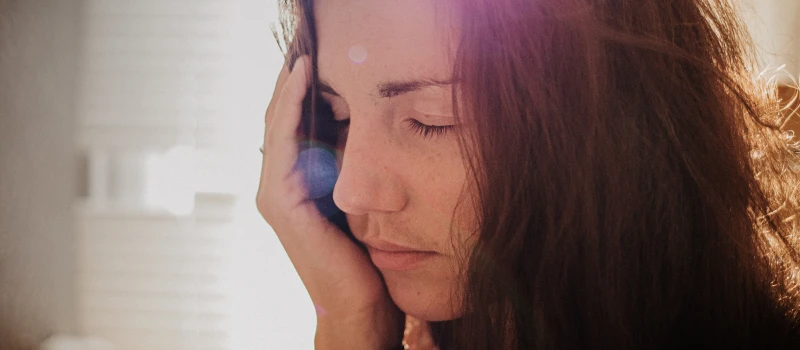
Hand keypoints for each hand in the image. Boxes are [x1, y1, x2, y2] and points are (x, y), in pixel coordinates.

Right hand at [256, 56, 403, 348]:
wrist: (359, 304)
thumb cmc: (362, 257)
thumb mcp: (355, 200)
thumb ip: (345, 169)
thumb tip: (359, 130)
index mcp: (292, 186)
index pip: (290, 127)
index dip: (299, 92)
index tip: (317, 60)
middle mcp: (276, 187)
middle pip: (277, 121)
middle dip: (291, 84)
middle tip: (306, 47)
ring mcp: (274, 194)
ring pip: (276, 124)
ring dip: (288, 86)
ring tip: (302, 53)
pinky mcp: (281, 201)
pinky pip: (283, 141)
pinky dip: (290, 106)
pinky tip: (302, 78)